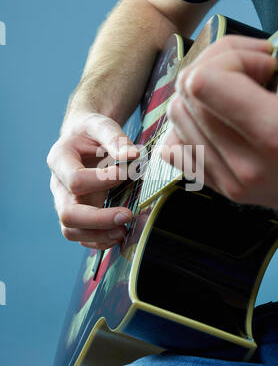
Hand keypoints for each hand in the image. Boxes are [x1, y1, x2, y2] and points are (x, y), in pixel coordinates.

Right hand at [47, 112, 138, 248]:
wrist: (84, 140)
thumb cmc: (92, 132)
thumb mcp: (101, 125)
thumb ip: (115, 138)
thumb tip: (132, 155)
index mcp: (59, 160)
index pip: (75, 180)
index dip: (103, 180)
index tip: (129, 172)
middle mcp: (57, 185)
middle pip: (67, 213)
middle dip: (98, 219)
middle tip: (127, 215)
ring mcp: (64, 202)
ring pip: (71, 230)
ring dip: (98, 235)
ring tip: (123, 231)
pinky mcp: (76, 213)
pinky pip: (80, 236)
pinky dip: (98, 240)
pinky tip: (118, 234)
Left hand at [161, 35, 277, 214]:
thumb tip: (252, 55)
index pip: (202, 82)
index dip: (232, 57)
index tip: (264, 63)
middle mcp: (246, 164)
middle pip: (187, 93)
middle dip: (217, 68)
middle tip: (254, 73)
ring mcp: (229, 181)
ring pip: (176, 116)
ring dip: (200, 94)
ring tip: (237, 94)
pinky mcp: (220, 189)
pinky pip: (173, 148)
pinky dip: (187, 128)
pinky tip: (215, 121)